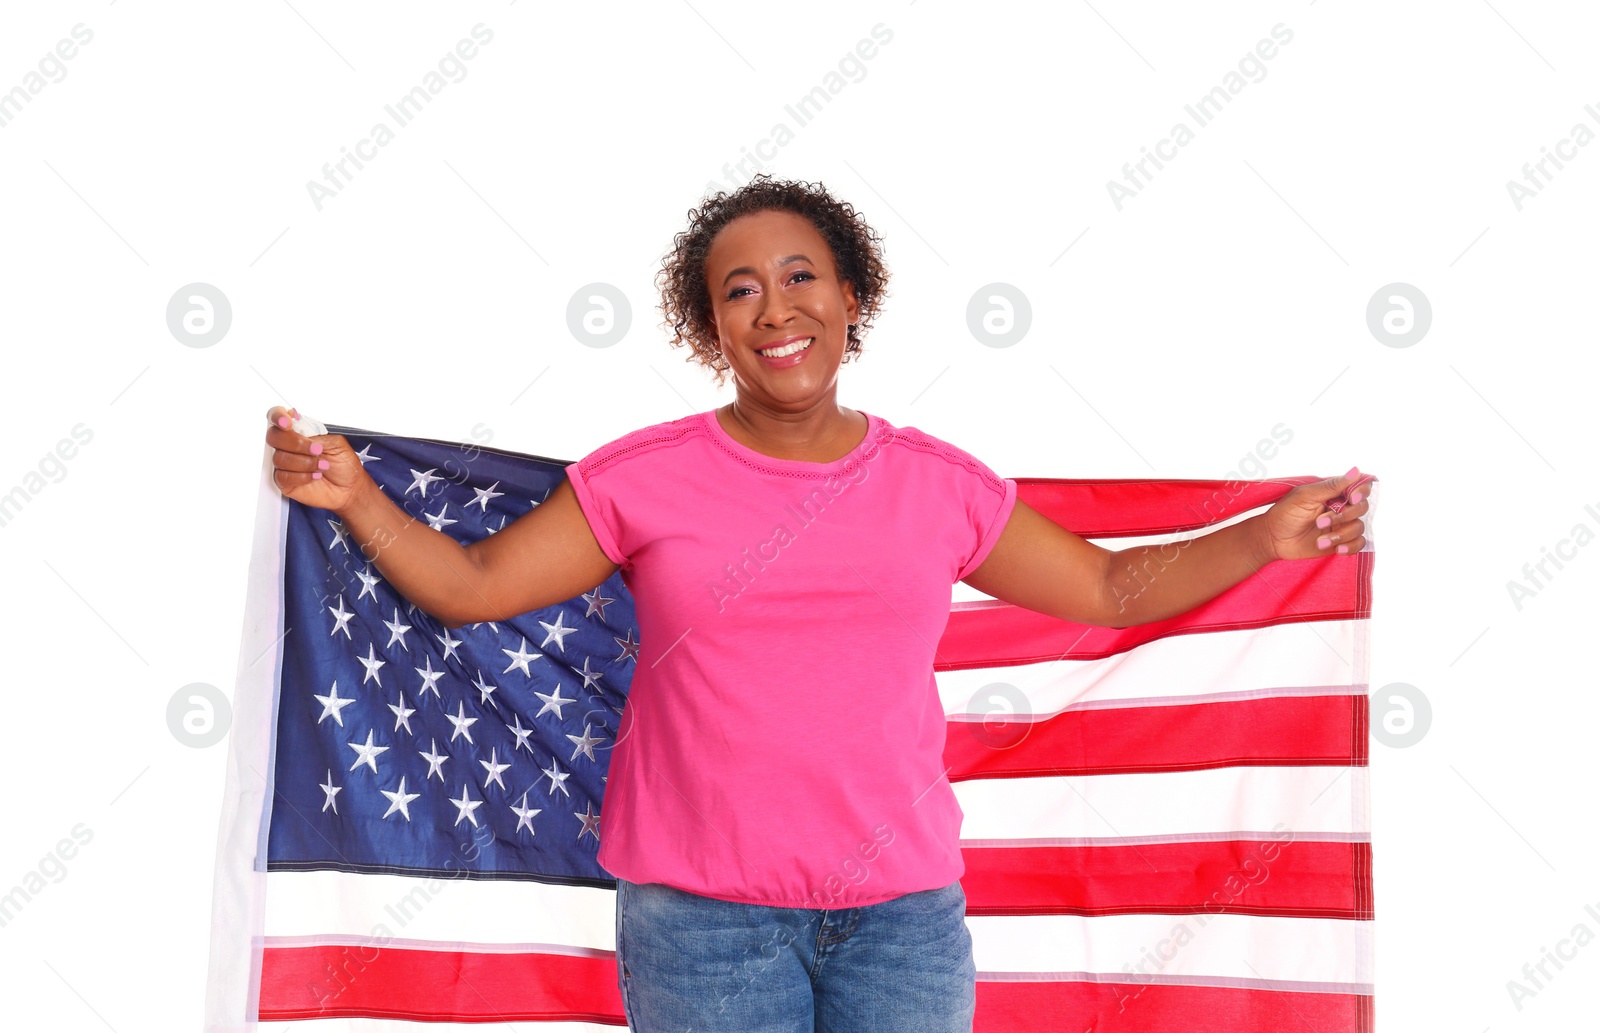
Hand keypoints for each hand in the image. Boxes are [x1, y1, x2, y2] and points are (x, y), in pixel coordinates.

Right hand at [264, 405, 367, 513]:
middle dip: (296, 444)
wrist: (350, 488)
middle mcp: (289, 445)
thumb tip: (297, 422)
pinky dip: (302, 476)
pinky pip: (282, 476)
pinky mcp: (285, 481)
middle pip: (274, 436)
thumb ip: (315, 432)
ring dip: (305, 462)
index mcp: (300, 431)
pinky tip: (315, 476)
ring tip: (323, 465)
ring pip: (280, 458)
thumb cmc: (344, 464)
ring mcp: (285, 463)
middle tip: (317, 450)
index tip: (288, 423)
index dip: (278, 416)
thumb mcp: (336, 442)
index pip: (278, 416)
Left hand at [1257, 466, 1371, 562]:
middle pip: (1362, 508)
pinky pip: (1358, 544)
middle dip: (1343, 517)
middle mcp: (1341, 507)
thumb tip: (1356, 471)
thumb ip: (1331, 486)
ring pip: (1359, 527)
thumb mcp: (1305, 496)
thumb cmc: (1285, 513)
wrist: (1273, 539)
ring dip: (1341, 535)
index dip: (1361, 492)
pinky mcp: (1340, 541)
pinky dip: (1350, 547)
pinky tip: (1337, 549)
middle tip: (1320, 522)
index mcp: (1333, 493)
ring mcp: (1341, 525)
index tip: (1351, 499)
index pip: (1360, 487)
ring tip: (1320, 541)